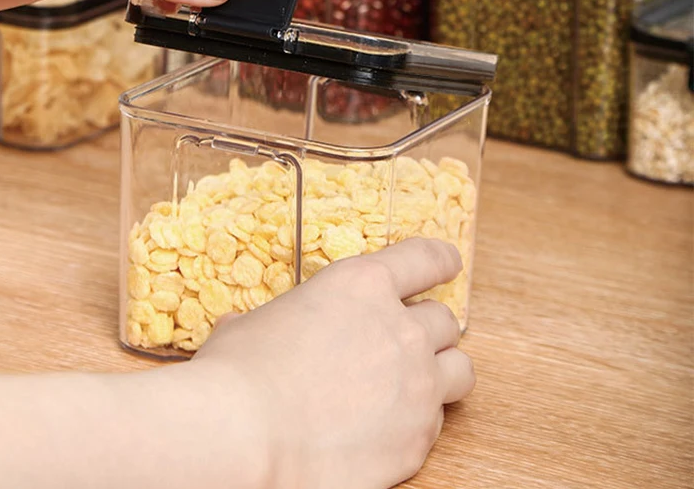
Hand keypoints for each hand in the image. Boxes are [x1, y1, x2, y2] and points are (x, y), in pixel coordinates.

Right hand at [193, 237, 475, 488]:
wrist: (244, 436)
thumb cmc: (239, 373)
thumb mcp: (254, 323)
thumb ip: (275, 320)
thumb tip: (243, 327)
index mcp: (363, 285)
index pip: (426, 259)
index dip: (440, 259)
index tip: (447, 263)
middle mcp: (400, 329)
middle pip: (444, 320)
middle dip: (426, 329)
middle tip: (403, 342)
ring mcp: (416, 385)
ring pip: (460, 370)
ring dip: (440, 372)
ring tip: (414, 383)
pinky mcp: (417, 439)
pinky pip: (437, 422)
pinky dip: (419, 421)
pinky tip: (390, 426)